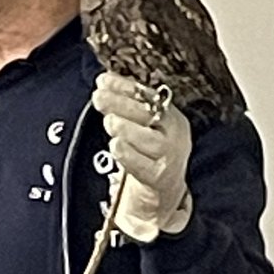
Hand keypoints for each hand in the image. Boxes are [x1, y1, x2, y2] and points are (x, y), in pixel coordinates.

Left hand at [92, 72, 192, 242]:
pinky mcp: (159, 179)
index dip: (125, 86)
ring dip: (127, 129)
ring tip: (110, 122)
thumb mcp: (144, 128)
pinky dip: (129, 155)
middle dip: (121, 103)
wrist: (164, 193)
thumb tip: (103, 84)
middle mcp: (173, 135)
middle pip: (149, 115)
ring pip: (149, 140)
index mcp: (170, 116)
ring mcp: (168, 158)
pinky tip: (116, 146)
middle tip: (99, 98)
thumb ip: (127, 107)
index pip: (148, 96)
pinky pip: (143, 166)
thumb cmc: (150, 155)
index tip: (103, 80)